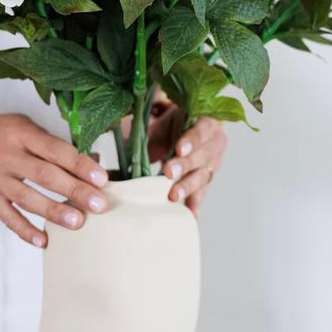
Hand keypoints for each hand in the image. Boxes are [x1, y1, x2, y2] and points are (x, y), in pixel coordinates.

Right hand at [0, 111, 108, 247]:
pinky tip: (44, 240)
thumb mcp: (25, 127)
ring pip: (28, 198)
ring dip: (54, 212)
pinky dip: (25, 230)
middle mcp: (8, 155)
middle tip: (98, 205)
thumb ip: (54, 145)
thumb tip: (92, 162)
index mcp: (22, 134)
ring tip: (78, 222)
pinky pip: (7, 217)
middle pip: (45, 175)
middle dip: (74, 190)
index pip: (56, 150)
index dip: (80, 165)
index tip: (101, 178)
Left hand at [147, 101, 226, 217]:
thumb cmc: (175, 121)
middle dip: (186, 165)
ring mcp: (211, 163)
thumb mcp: (165, 118)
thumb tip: (117, 131)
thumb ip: (150, 125)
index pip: (203, 129)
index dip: (192, 140)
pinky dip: (194, 203)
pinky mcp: (205, 180)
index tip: (179, 149)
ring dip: (187, 187)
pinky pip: (201, 193)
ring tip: (173, 196)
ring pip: (202, 176)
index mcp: (207, 122)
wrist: (187, 129)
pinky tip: (190, 214)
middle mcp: (214, 143)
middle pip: (203, 156)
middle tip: (169, 173)